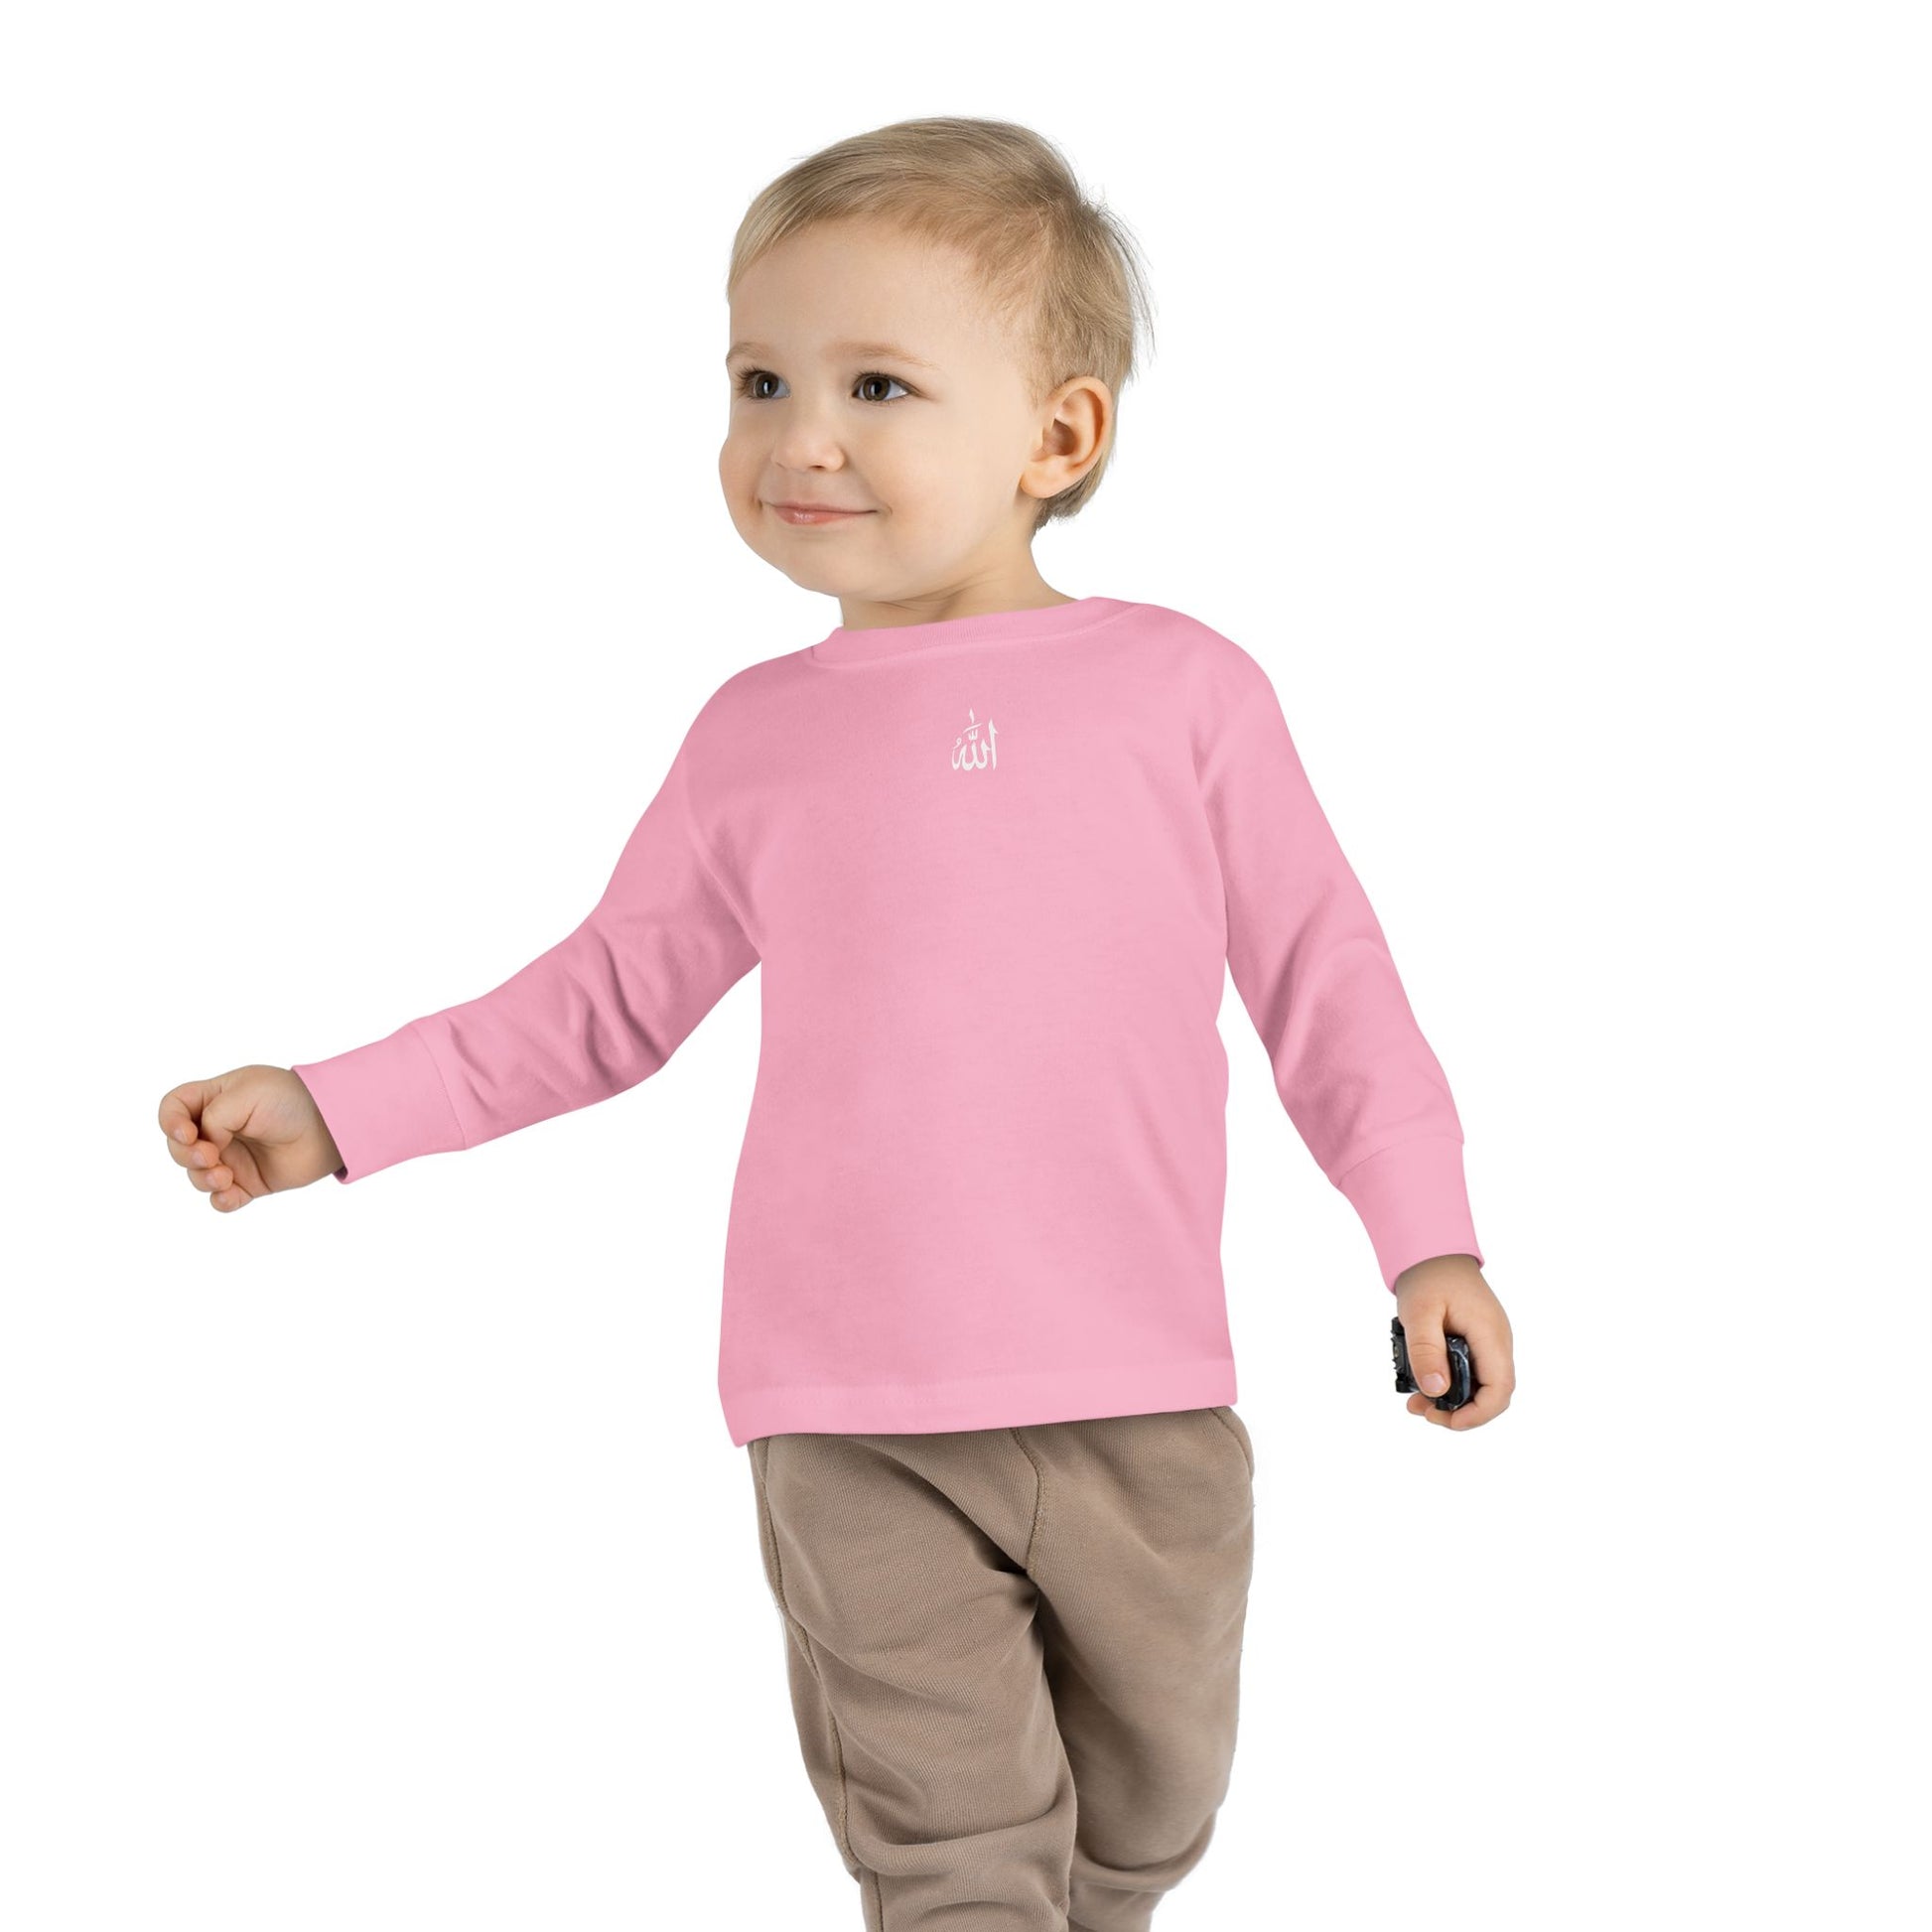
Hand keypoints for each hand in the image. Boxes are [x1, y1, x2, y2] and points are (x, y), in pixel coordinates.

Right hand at [157, 1065, 342, 1211]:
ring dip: (203, 1179)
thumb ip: (213, 1117)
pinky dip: (221, 1200)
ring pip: (197, 1175)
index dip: (169, 1122)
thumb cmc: (290, 1101)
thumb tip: (206, 1146)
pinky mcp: (249, 1182)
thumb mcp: (246, 1095)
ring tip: (226, 1176)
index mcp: (214, 1099)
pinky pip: (222, 1199)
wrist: (331, 1126)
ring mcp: (233, 1157)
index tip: (187, 1134)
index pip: (173, 1108)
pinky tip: (231, 1195)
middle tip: (211, 1156)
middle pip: (179, 1147)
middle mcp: (219, 1129)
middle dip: (187, 1155)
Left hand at [1392, 1254, 1514, 1430]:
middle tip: (1423, 1410)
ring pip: (1481, 1385)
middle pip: (1492, 1393)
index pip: (1500, 1390)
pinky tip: (1425, 1383)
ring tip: (1417, 1400)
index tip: (1447, 1420)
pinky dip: (1451, 1382)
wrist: (1432, 1250)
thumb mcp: (1419, 1313)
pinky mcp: (1478, 1340)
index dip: (1478, 1414)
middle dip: (1460, 1411)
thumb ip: (1426, 1350)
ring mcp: (1489, 1341)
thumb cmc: (1428, 1275)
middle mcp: (1497, 1341)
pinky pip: (1472, 1370)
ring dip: (1453, 1399)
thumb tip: (1436, 1391)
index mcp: (1490, 1335)